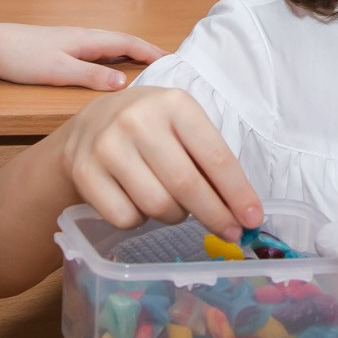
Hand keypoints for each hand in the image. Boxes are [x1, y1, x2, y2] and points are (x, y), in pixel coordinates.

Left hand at [0, 20, 165, 90]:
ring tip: (147, 69)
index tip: (172, 60)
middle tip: (167, 66)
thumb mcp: (58, 71)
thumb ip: (91, 76)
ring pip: (110, 47)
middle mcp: (84, 37)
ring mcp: (73, 42)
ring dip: (131, 55)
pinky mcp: (63, 49)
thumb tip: (124, 84)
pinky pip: (98, 52)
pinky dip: (114, 59)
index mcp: (87, 39)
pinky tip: (112, 70)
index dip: (151, 51)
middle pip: (123, 42)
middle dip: (146, 51)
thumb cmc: (22, 57)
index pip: (128, 42)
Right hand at [55, 84, 261, 238]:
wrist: (88, 126)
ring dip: (175, 216)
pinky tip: (138, 202)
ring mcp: (107, 146)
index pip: (214, 156)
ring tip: (173, 203)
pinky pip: (126, 218)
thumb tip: (242, 211)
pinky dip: (140, 220)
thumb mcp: (181, 126)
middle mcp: (137, 120)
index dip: (237, 193)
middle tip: (230, 233)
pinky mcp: (85, 173)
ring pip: (157, 206)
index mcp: (173, 104)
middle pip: (187, 186)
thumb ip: (208, 161)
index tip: (253, 219)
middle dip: (215, 215)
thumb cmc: (149, 129)